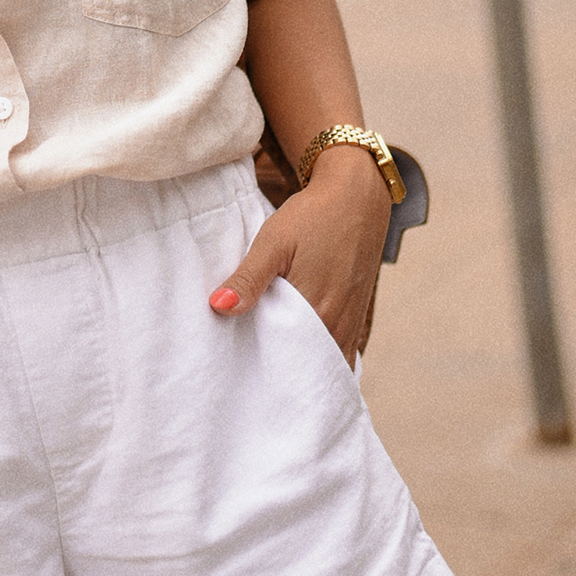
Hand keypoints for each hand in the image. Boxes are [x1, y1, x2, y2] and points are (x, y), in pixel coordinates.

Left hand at [208, 146, 390, 364]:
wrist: (356, 197)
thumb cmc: (313, 217)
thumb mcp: (274, 242)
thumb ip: (249, 277)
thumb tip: (219, 307)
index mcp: (318, 313)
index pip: (285, 362)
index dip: (262, 372)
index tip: (238, 374)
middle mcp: (338, 326)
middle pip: (304, 367)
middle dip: (279, 375)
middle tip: (248, 378)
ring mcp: (350, 323)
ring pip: (323, 362)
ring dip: (299, 367)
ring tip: (269, 370)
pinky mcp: (355, 315)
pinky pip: (338, 351)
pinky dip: (319, 357)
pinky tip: (298, 355)